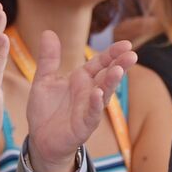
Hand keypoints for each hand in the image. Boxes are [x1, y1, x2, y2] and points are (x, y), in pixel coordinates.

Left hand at [26, 33, 135, 171]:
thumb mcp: (43, 80)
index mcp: (82, 78)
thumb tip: (49, 32)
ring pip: (105, 93)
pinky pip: (92, 113)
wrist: (40, 139)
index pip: (101, 62)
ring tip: (117, 70)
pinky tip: (98, 94)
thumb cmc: (45, 109)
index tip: (126, 44)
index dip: (112, 53)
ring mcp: (89, 108)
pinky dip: (96, 104)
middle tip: (131, 55)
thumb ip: (49, 58)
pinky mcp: (84, 125)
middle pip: (108, 75)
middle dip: (120, 65)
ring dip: (111, 82)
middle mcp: (90, 91)